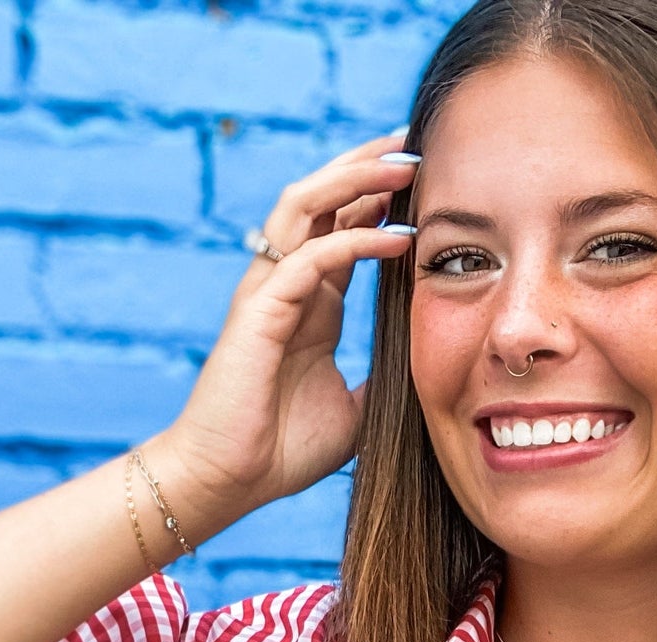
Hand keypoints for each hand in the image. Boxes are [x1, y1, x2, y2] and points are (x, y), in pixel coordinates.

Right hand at [154, 132, 419, 525]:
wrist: (227, 482)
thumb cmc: (280, 452)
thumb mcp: (355, 413)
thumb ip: (383, 381)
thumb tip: (425, 376)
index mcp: (310, 303)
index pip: (344, 225)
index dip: (380, 196)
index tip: (429, 178)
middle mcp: (287, 286)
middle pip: (324, 198)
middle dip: (369, 165)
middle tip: (418, 144)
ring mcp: (268, 293)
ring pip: (306, 205)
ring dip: (356, 180)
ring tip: (405, 166)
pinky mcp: (259, 313)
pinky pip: (308, 258)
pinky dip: (353, 242)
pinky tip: (395, 239)